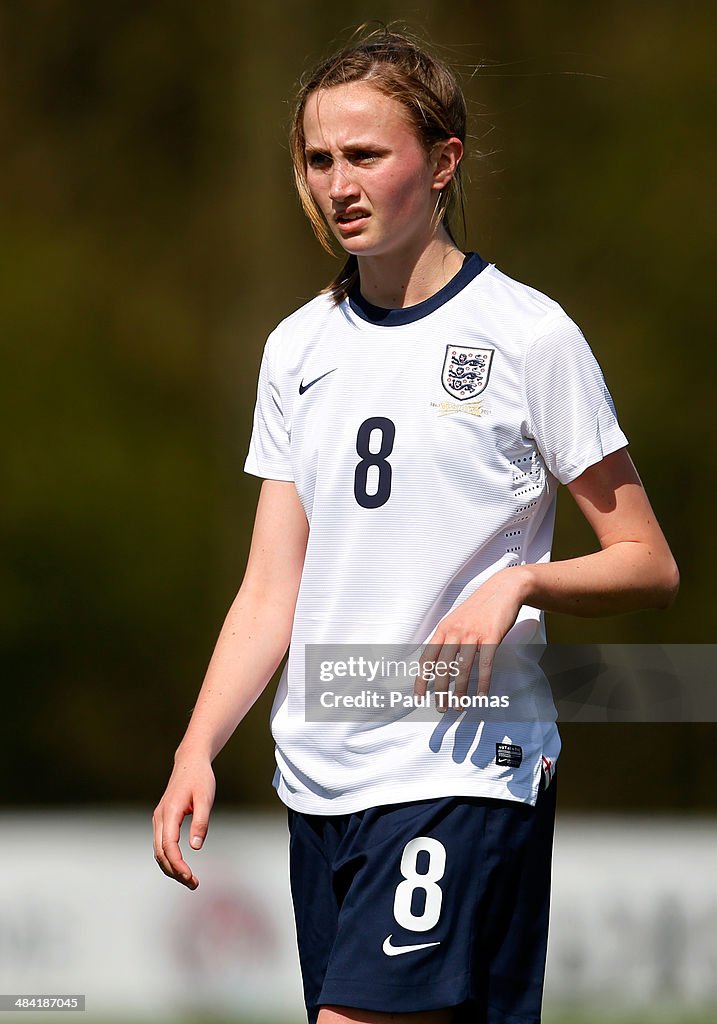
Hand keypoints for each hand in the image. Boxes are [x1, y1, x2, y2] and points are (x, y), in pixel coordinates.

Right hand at [152, 755, 215, 889]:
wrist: (190, 762)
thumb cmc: (200, 779)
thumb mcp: (205, 798)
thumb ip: (201, 822)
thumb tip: (195, 848)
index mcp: (170, 812)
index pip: (168, 845)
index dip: (177, 864)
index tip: (190, 877)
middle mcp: (160, 817)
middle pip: (160, 853)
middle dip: (174, 871)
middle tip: (193, 884)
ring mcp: (159, 819)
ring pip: (158, 851)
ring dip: (171, 868)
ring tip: (190, 880)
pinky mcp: (162, 820)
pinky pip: (161, 845)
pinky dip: (169, 859)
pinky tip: (181, 867)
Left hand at [416, 566, 527, 709]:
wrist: (502, 589)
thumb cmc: (479, 607)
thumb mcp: (456, 619)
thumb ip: (447, 638)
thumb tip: (438, 661)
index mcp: (443, 629)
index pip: (427, 658)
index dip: (421, 679)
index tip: (418, 696)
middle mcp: (455, 632)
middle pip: (443, 667)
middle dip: (440, 691)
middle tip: (440, 707)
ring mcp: (472, 634)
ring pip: (462, 669)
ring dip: (460, 691)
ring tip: (458, 706)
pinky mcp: (491, 637)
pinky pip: (485, 664)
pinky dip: (482, 682)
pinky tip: (480, 695)